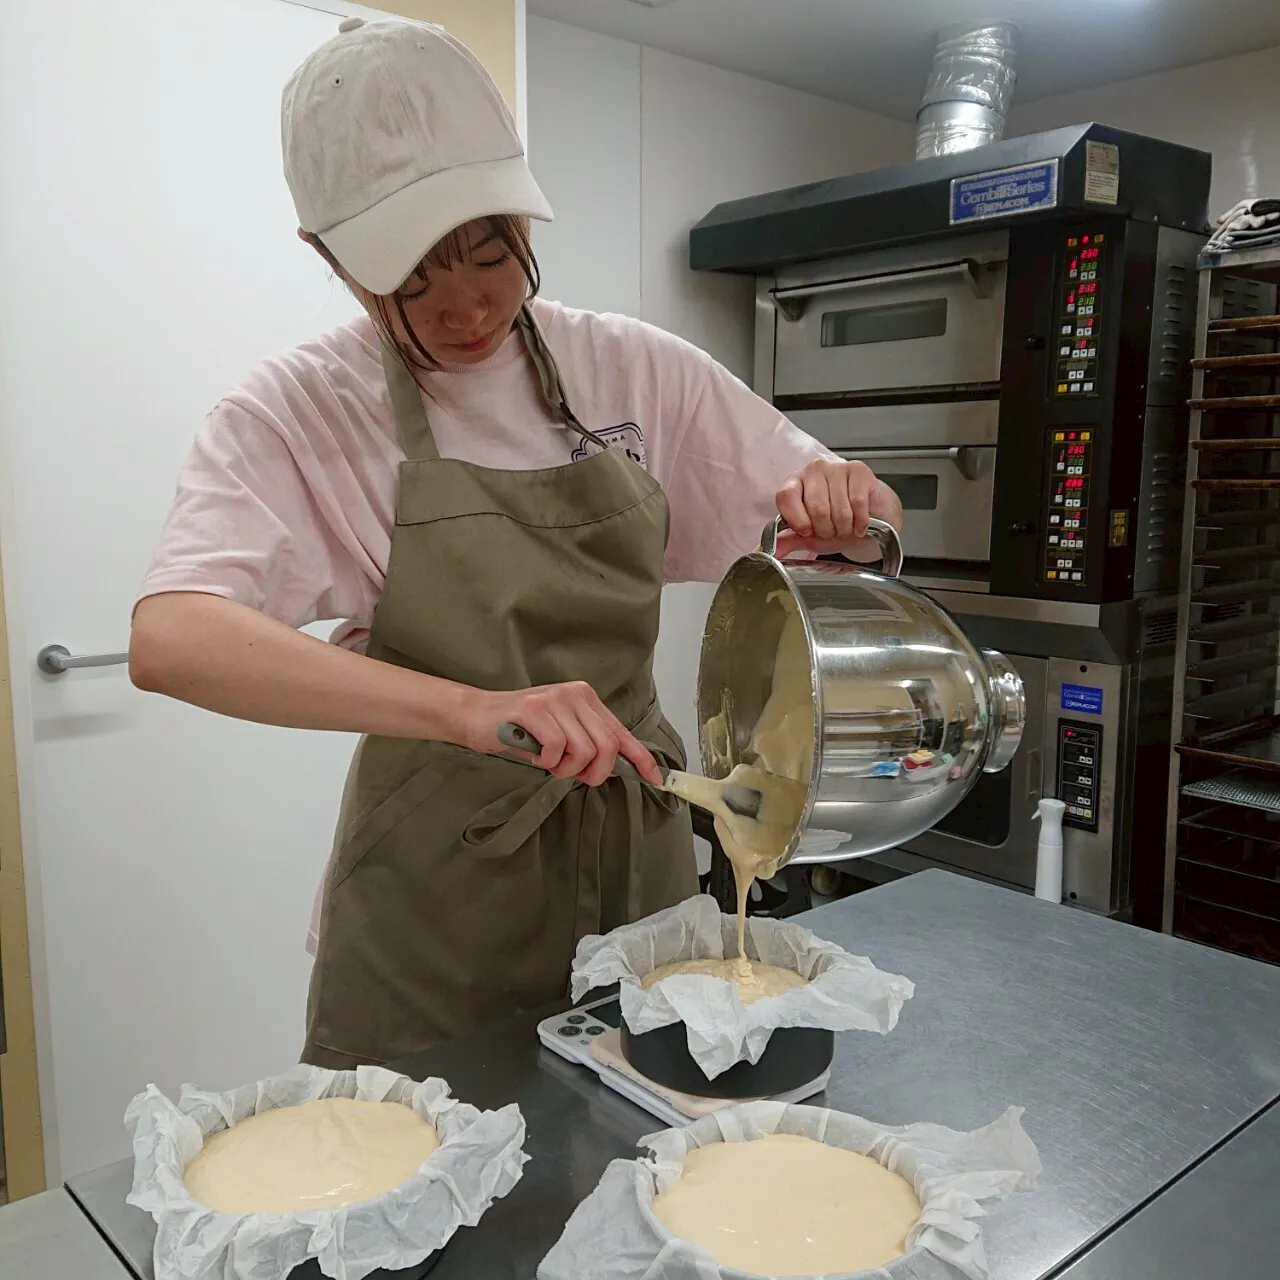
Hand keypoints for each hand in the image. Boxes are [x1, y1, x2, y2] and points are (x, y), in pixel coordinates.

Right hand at [464, 681, 661, 786]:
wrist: (476, 716)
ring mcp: (554, 700)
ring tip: (547, 761)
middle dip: (594, 772)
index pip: (621, 733)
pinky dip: (547, 762)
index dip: (641, 759)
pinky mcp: (534, 709)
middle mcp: (575, 694)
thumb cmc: (520, 729)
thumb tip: (616, 768)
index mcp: (586, 699)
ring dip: (565, 768)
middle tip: (571, 774)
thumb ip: (588, 744)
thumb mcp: (561, 734)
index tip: (656, 779)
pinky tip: (534, 754)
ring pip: (584, 751)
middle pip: (607, 746)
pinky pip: (557, 749)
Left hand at [774, 458, 902, 560]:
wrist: (870, 516)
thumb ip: (788, 540)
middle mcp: (813, 470)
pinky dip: (860, 521)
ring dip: (844, 527)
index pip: (785, 496)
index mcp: (794, 483)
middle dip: (826, 530)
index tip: (807, 531)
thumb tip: (765, 550)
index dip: (798, 520)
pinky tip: (860, 523)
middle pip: (816, 508)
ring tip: (846, 526)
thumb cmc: (837, 522)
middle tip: (832, 531)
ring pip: (838, 509)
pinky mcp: (858, 471)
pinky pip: (857, 503)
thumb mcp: (810, 536)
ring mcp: (836, 468)